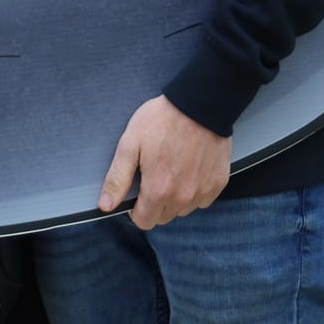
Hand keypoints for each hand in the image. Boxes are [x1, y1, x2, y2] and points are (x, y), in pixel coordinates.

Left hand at [99, 95, 231, 229]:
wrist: (200, 102)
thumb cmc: (163, 119)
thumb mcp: (131, 143)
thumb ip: (117, 178)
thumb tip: (105, 205)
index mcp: (158, 190)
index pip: (143, 221)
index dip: (137, 208)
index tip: (139, 190)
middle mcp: (183, 198)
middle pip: (163, 217)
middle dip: (156, 202)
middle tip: (156, 173)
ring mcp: (203, 191)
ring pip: (183, 209)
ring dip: (176, 197)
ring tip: (174, 167)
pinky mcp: (218, 182)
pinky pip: (202, 199)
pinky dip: (196, 189)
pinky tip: (191, 167)